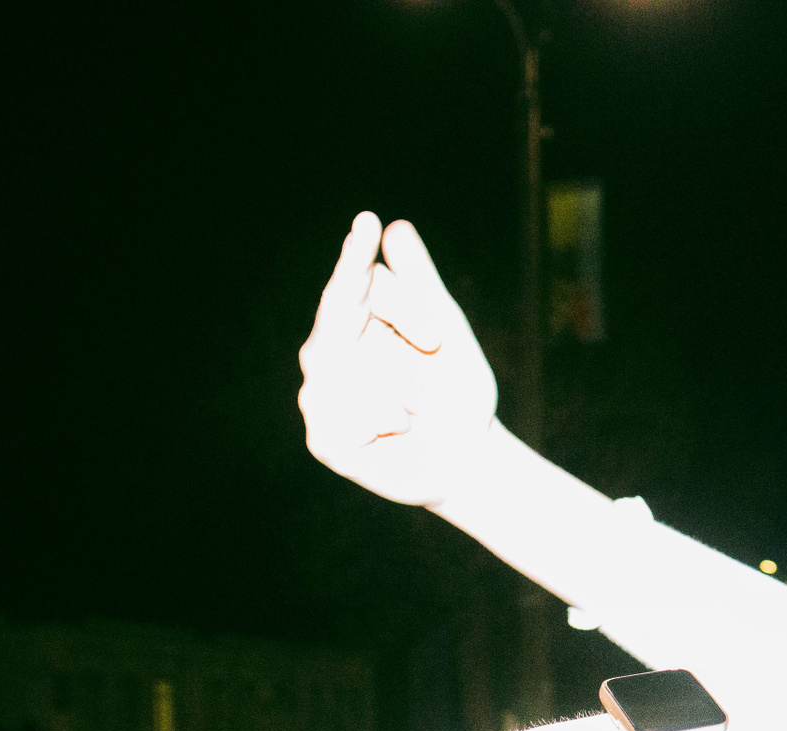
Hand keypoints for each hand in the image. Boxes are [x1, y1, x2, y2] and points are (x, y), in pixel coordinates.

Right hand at [297, 212, 498, 506]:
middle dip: (400, 323)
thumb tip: (396, 229)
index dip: (354, 254)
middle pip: (344, 315)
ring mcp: (318, 394)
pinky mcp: (324, 438)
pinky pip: (357, 417)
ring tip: (419, 404)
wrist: (467, 452)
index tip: (366, 222)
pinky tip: (399, 430)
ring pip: (350, 369)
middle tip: (434, 340)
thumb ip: (421, 283)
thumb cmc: (454, 386)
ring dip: (404, 384)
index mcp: (351, 318)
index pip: (350, 280)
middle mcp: (325, 351)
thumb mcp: (447, 331)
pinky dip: (391, 421)